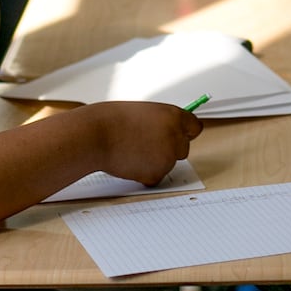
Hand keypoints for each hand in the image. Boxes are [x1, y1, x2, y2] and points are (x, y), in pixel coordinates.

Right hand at [88, 102, 203, 185]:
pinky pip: (155, 177)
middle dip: (168, 149)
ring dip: (154, 161)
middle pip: (183, 149)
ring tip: (131, 150)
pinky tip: (129, 162)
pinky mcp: (157, 174)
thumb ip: (161, 122)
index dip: (186, 132)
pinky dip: (143, 173)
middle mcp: (176, 136)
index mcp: (173, 115)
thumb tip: (171, 133)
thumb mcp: (144, 113)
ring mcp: (168, 156)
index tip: (181, 136)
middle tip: (146, 145)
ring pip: (168, 164)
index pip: (195, 127)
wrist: (95, 135)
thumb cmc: (113, 121)